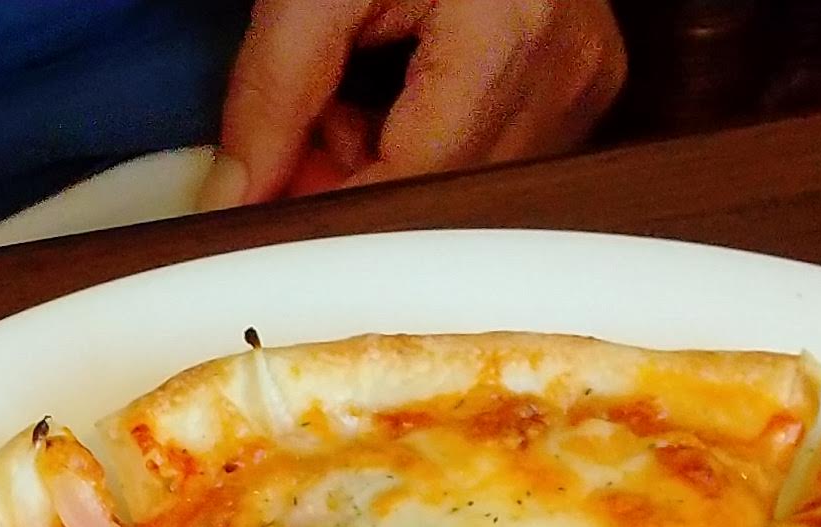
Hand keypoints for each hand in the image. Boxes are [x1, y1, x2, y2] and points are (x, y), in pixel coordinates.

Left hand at [209, 0, 629, 206]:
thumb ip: (272, 91)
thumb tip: (238, 197)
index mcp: (510, 27)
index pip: (414, 175)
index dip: (332, 205)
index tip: (268, 205)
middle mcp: (566, 66)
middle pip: (444, 192)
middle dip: (358, 186)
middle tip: (303, 137)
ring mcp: (582, 82)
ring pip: (466, 190)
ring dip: (393, 171)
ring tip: (353, 107)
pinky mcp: (580, 89)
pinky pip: (493, 163)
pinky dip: (430, 152)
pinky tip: (398, 105)